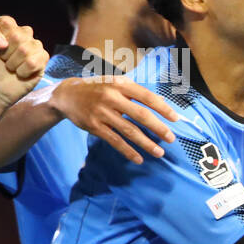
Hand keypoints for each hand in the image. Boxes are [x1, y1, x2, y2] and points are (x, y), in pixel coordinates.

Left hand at [0, 16, 48, 107]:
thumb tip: (5, 43)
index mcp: (8, 28)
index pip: (7, 22)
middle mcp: (24, 35)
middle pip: (18, 35)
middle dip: (6, 52)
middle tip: (3, 59)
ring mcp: (35, 47)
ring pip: (26, 49)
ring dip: (14, 63)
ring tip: (11, 67)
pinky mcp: (43, 60)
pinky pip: (34, 62)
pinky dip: (23, 71)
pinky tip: (20, 73)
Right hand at [50, 75, 179, 164]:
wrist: (67, 95)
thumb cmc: (98, 89)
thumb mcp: (116, 84)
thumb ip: (138, 93)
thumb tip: (163, 103)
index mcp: (120, 84)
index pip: (146, 97)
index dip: (162, 109)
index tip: (175, 119)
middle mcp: (111, 98)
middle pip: (140, 115)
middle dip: (158, 128)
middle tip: (171, 138)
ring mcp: (102, 113)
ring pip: (129, 131)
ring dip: (146, 143)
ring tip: (160, 153)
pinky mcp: (94, 126)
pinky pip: (115, 141)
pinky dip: (128, 151)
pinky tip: (139, 159)